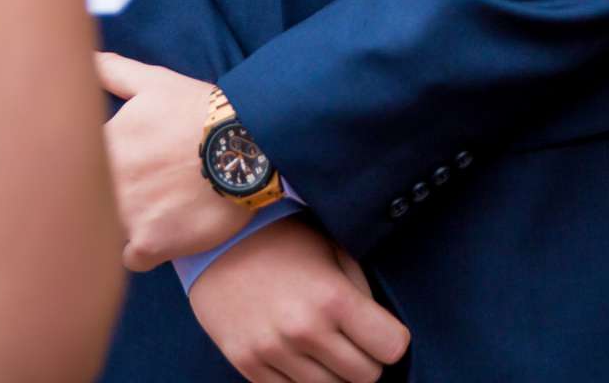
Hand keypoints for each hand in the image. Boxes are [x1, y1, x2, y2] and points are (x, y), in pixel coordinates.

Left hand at [98, 52, 248, 270]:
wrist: (248, 142)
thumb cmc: (200, 111)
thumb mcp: (155, 83)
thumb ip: (113, 73)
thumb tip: (85, 61)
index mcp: (102, 144)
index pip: (76, 166)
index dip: (93, 170)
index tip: (119, 166)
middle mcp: (106, 180)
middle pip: (88, 202)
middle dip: (105, 199)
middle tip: (143, 189)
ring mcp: (127, 213)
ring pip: (108, 231)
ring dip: (124, 224)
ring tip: (154, 210)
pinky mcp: (151, 242)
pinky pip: (131, 258)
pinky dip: (143, 251)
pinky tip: (161, 232)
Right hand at [187, 217, 410, 382]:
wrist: (216, 241)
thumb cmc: (283, 240)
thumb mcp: (333, 250)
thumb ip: (362, 291)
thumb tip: (382, 330)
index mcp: (332, 298)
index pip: (392, 348)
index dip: (391, 340)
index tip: (380, 332)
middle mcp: (304, 330)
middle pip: (366, 376)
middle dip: (365, 358)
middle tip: (351, 338)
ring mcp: (273, 352)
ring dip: (333, 372)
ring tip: (321, 343)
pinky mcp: (247, 364)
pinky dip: (301, 379)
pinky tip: (297, 354)